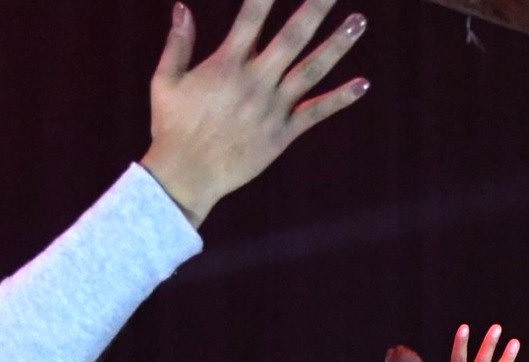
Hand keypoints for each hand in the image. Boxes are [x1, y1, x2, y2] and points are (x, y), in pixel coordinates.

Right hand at [140, 0, 369, 226]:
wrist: (185, 177)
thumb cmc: (171, 127)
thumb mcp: (165, 81)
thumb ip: (178, 43)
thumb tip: (182, 7)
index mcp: (226, 64)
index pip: (252, 16)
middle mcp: (254, 82)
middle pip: (293, 36)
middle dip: (316, 7)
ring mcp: (271, 108)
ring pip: (311, 70)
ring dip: (337, 45)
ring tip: (359, 21)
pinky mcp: (281, 134)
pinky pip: (316, 113)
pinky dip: (340, 99)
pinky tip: (363, 84)